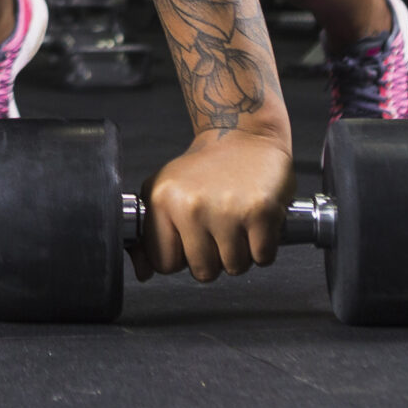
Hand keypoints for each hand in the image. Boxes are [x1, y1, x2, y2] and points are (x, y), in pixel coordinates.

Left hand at [133, 125, 295, 282]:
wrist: (245, 134)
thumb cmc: (204, 168)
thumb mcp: (165, 191)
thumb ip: (149, 233)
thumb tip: (143, 273)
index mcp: (163, 200)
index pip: (164, 264)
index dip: (181, 256)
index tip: (191, 237)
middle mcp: (192, 205)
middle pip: (203, 272)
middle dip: (214, 258)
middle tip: (219, 227)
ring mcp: (228, 210)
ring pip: (234, 268)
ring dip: (241, 253)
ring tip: (237, 222)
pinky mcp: (261, 212)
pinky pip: (263, 258)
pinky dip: (264, 247)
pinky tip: (255, 222)